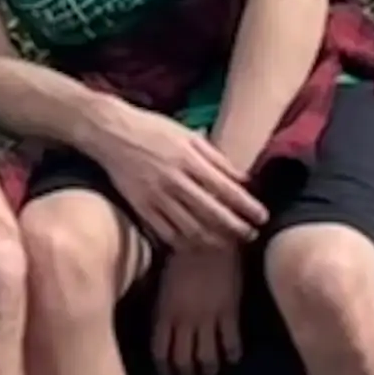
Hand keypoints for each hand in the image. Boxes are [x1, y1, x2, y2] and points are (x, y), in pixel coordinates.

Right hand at [98, 114, 264, 262]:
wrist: (110, 132)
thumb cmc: (153, 129)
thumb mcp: (188, 135)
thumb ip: (217, 159)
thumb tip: (244, 180)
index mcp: (189, 159)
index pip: (226, 189)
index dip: (248, 207)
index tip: (263, 217)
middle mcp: (174, 180)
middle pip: (213, 213)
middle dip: (236, 228)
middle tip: (252, 236)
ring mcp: (156, 197)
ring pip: (191, 228)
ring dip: (215, 240)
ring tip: (229, 244)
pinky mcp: (141, 208)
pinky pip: (167, 233)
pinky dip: (185, 243)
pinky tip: (198, 244)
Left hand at [146, 232, 251, 374]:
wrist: (208, 236)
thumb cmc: (180, 250)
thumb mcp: (160, 277)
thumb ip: (159, 301)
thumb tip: (153, 313)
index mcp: (165, 312)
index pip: (160, 350)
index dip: (163, 366)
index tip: (166, 372)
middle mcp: (185, 321)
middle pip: (183, 360)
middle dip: (185, 372)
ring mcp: (208, 318)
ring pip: (207, 357)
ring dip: (208, 368)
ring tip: (210, 371)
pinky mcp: (229, 312)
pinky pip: (231, 343)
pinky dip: (232, 354)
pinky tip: (232, 357)